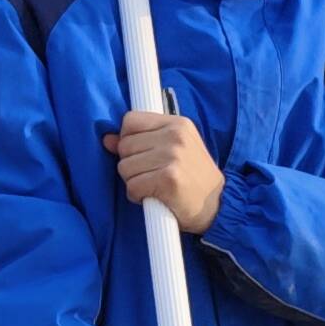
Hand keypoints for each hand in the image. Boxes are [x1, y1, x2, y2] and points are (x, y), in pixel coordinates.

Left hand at [104, 109, 224, 234]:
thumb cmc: (192, 178)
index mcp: (177, 123)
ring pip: (125, 167)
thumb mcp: (172, 151)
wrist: (218, 206)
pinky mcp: (168, 178)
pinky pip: (132, 186)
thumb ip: (140, 141)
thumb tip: (106, 139)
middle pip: (124, 146)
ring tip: (154, 185)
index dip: (128, 139)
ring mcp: (172, 156)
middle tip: (152, 175)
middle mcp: (175, 136)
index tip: (141, 154)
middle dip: (131, 164)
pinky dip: (137, 196)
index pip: (131, 120)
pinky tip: (154, 196)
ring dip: (133, 182)